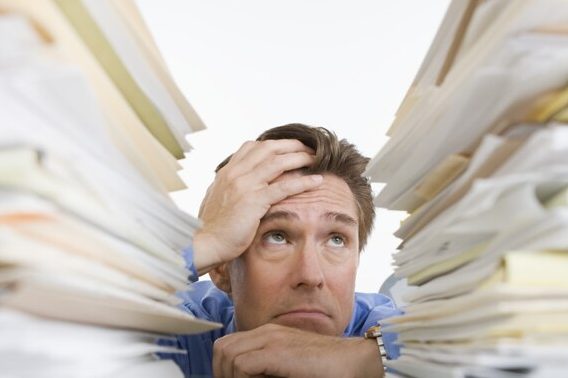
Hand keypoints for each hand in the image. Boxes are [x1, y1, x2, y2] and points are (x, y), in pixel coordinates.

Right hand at [193, 139, 322, 274]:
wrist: (205, 243)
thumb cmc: (212, 227)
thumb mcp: (217, 199)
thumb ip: (228, 188)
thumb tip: (234, 185)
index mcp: (227, 172)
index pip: (252, 147)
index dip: (273, 144)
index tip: (289, 147)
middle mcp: (235, 173)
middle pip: (268, 148)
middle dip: (291, 145)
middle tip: (308, 147)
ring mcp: (244, 185)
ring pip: (278, 162)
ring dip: (300, 158)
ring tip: (317, 158)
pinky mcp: (254, 201)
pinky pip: (284, 187)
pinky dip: (303, 182)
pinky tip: (317, 181)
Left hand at [213, 324, 383, 377]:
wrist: (355, 362)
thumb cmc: (327, 370)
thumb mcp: (290, 368)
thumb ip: (268, 370)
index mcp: (269, 335)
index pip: (228, 346)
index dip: (224, 369)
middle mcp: (267, 332)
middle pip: (222, 348)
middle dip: (222, 372)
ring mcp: (272, 339)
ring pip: (227, 355)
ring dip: (232, 376)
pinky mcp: (277, 351)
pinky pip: (241, 365)